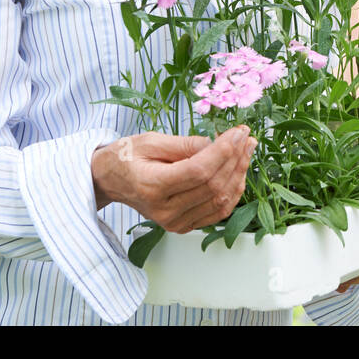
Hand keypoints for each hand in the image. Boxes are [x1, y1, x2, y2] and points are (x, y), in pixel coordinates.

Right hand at [90, 127, 256, 232]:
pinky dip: (233, 191)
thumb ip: (185, 143)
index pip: (199, 171)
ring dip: (239, 174)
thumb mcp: (150, 140)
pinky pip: (218, 212)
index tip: (238, 132)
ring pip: (220, 201)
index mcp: (152, 186)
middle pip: (213, 186)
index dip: (224, 151)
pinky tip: (239, 171)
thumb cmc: (127, 157)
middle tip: (246, 137)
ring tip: (247, 149)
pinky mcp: (184, 226)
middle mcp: (164, 210)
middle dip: (236, 158)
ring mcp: (175, 223)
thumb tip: (218, 142)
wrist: (111, 181)